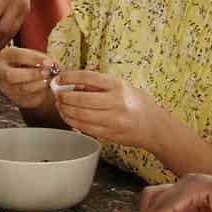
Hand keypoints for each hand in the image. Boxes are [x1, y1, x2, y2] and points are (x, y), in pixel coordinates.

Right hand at [0, 45, 53, 109]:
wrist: (28, 77)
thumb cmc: (31, 63)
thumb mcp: (35, 56)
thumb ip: (43, 59)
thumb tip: (54, 64)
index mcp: (5, 55)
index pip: (18, 56)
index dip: (34, 59)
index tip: (48, 61)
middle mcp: (0, 71)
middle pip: (12, 75)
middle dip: (32, 74)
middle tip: (47, 73)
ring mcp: (5, 86)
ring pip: (21, 89)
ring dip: (38, 85)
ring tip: (48, 81)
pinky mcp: (13, 99)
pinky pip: (27, 100)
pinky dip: (38, 95)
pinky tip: (44, 89)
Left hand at [51, 70, 165, 152]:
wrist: (154, 126)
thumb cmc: (136, 103)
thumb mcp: (121, 86)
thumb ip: (98, 85)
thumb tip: (72, 84)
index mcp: (118, 86)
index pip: (88, 77)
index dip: (69, 77)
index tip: (59, 78)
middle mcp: (116, 102)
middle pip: (80, 99)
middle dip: (63, 96)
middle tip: (57, 94)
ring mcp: (112, 120)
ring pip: (80, 115)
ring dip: (65, 110)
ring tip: (60, 106)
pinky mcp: (109, 134)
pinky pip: (85, 127)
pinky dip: (72, 121)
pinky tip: (68, 117)